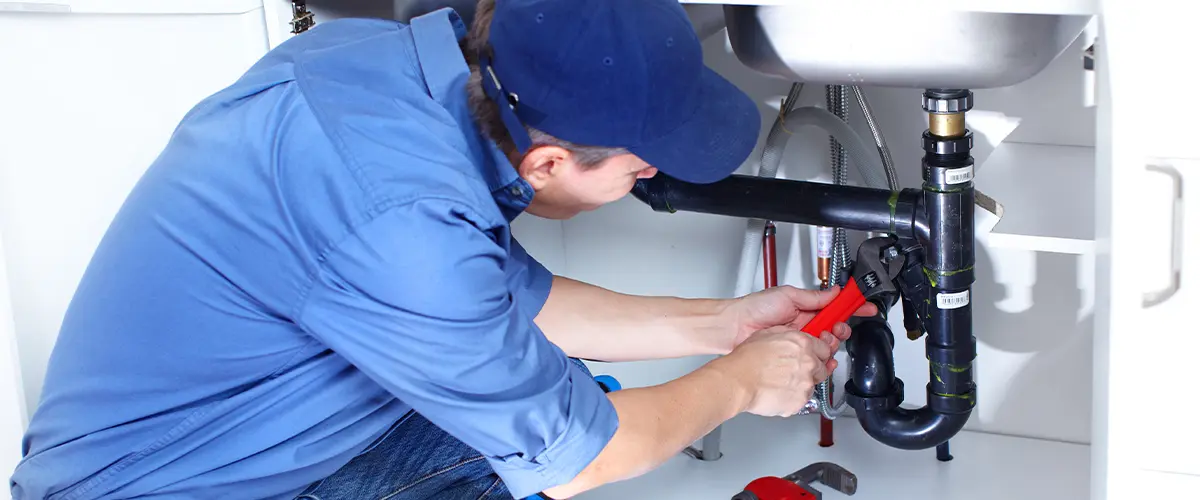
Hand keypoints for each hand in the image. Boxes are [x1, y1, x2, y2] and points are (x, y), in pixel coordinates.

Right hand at [709, 326, 833, 416]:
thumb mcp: (768, 333)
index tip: (815, 356)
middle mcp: (809, 363)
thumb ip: (789, 335)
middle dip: (812, 370)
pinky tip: (778, 391)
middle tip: (794, 371)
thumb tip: (795, 337)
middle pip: (823, 368)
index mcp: (803, 344)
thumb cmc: (747, 359)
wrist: (738, 381)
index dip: (819, 353)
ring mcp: (806, 384)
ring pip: (812, 385)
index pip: (826, 348)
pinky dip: (792, 398)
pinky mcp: (800, 402)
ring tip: (780, 382)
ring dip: (801, 384)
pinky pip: (801, 400)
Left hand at [725, 285, 875, 357]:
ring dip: (830, 343)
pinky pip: (815, 359)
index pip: (835, 307)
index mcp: (807, 308)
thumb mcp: (788, 296)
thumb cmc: (755, 308)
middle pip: (836, 328)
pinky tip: (821, 357)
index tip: (866, 306)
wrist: (735, 328)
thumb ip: (814, 297)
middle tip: (836, 329)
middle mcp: (806, 324)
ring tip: (821, 340)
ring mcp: (801, 340)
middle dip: (841, 329)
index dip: (852, 307)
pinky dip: (822, 359)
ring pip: (828, 345)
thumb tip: (835, 291)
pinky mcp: (795, 355)